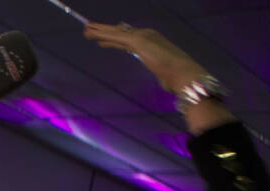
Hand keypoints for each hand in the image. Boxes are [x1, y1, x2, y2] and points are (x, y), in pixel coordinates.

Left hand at [83, 22, 207, 93]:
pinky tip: (93, 35)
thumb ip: (163, 74)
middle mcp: (148, 35)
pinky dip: (104, 34)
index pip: (127, 39)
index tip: (102, 38)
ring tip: (86, 30)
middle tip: (89, 29)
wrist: (184, 74)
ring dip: (99, 31)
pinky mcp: (139, 41)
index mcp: (152, 41)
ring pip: (116, 33)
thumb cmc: (177, 77)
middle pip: (120, 33)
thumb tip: (167, 82)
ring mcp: (143, 36)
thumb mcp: (166, 74)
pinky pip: (116, 36)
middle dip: (104, 31)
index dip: (113, 38)